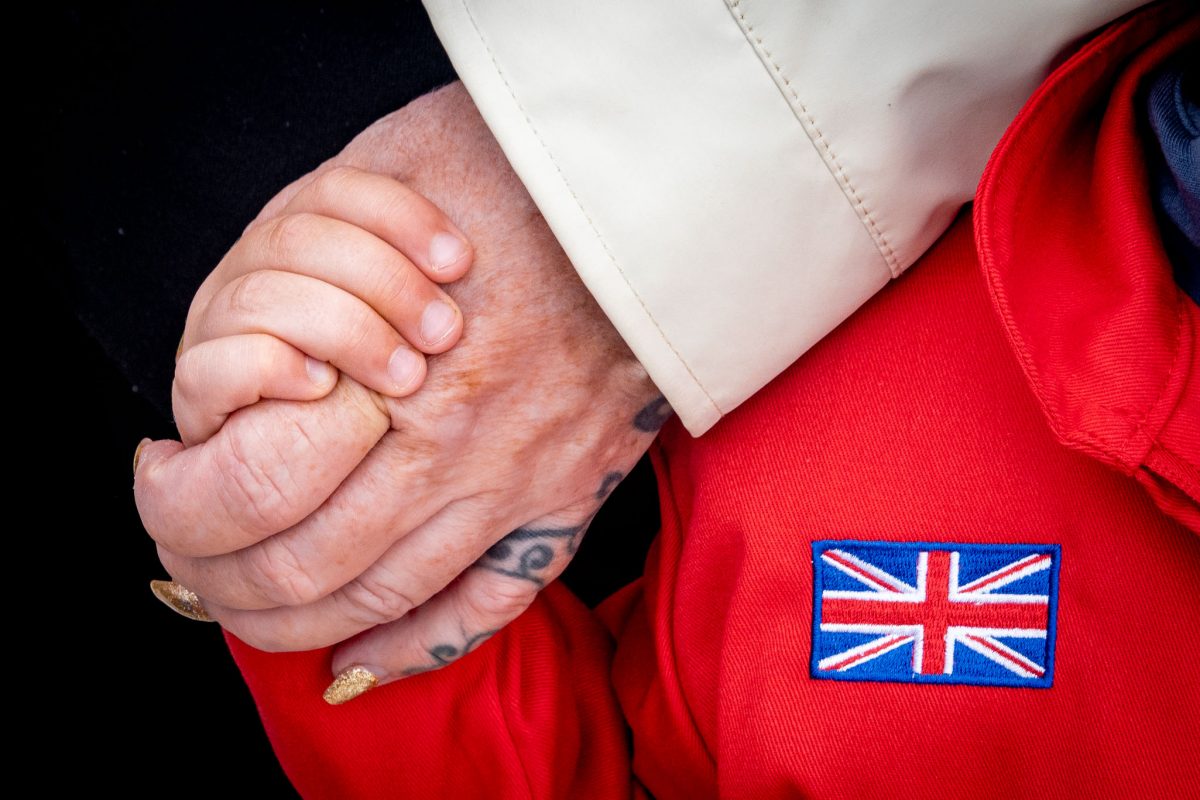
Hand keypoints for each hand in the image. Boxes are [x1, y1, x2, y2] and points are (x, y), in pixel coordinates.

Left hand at [136, 84, 666, 700]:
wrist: (650, 191)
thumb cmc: (514, 171)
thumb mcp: (375, 178)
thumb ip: (302, 248)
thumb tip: (253, 322)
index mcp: (387, 369)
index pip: (248, 489)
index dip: (179, 502)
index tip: (160, 476)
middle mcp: (446, 449)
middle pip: (301, 565)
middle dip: (220, 579)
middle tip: (185, 561)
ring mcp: (514, 484)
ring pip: (380, 597)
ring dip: (296, 624)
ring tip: (248, 613)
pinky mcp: (567, 497)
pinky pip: (486, 605)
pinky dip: (413, 646)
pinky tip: (360, 661)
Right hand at [174, 167, 473, 444]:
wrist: (305, 468)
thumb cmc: (394, 390)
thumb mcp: (416, 322)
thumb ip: (426, 277)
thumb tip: (469, 250)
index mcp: (298, 239)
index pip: (335, 190)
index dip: (398, 214)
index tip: (459, 262)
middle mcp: (248, 273)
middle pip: (299, 238)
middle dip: (384, 281)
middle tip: (445, 333)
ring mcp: (216, 331)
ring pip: (261, 296)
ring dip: (345, 332)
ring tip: (406, 375)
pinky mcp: (197, 396)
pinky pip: (211, 368)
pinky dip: (270, 368)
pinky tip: (322, 387)